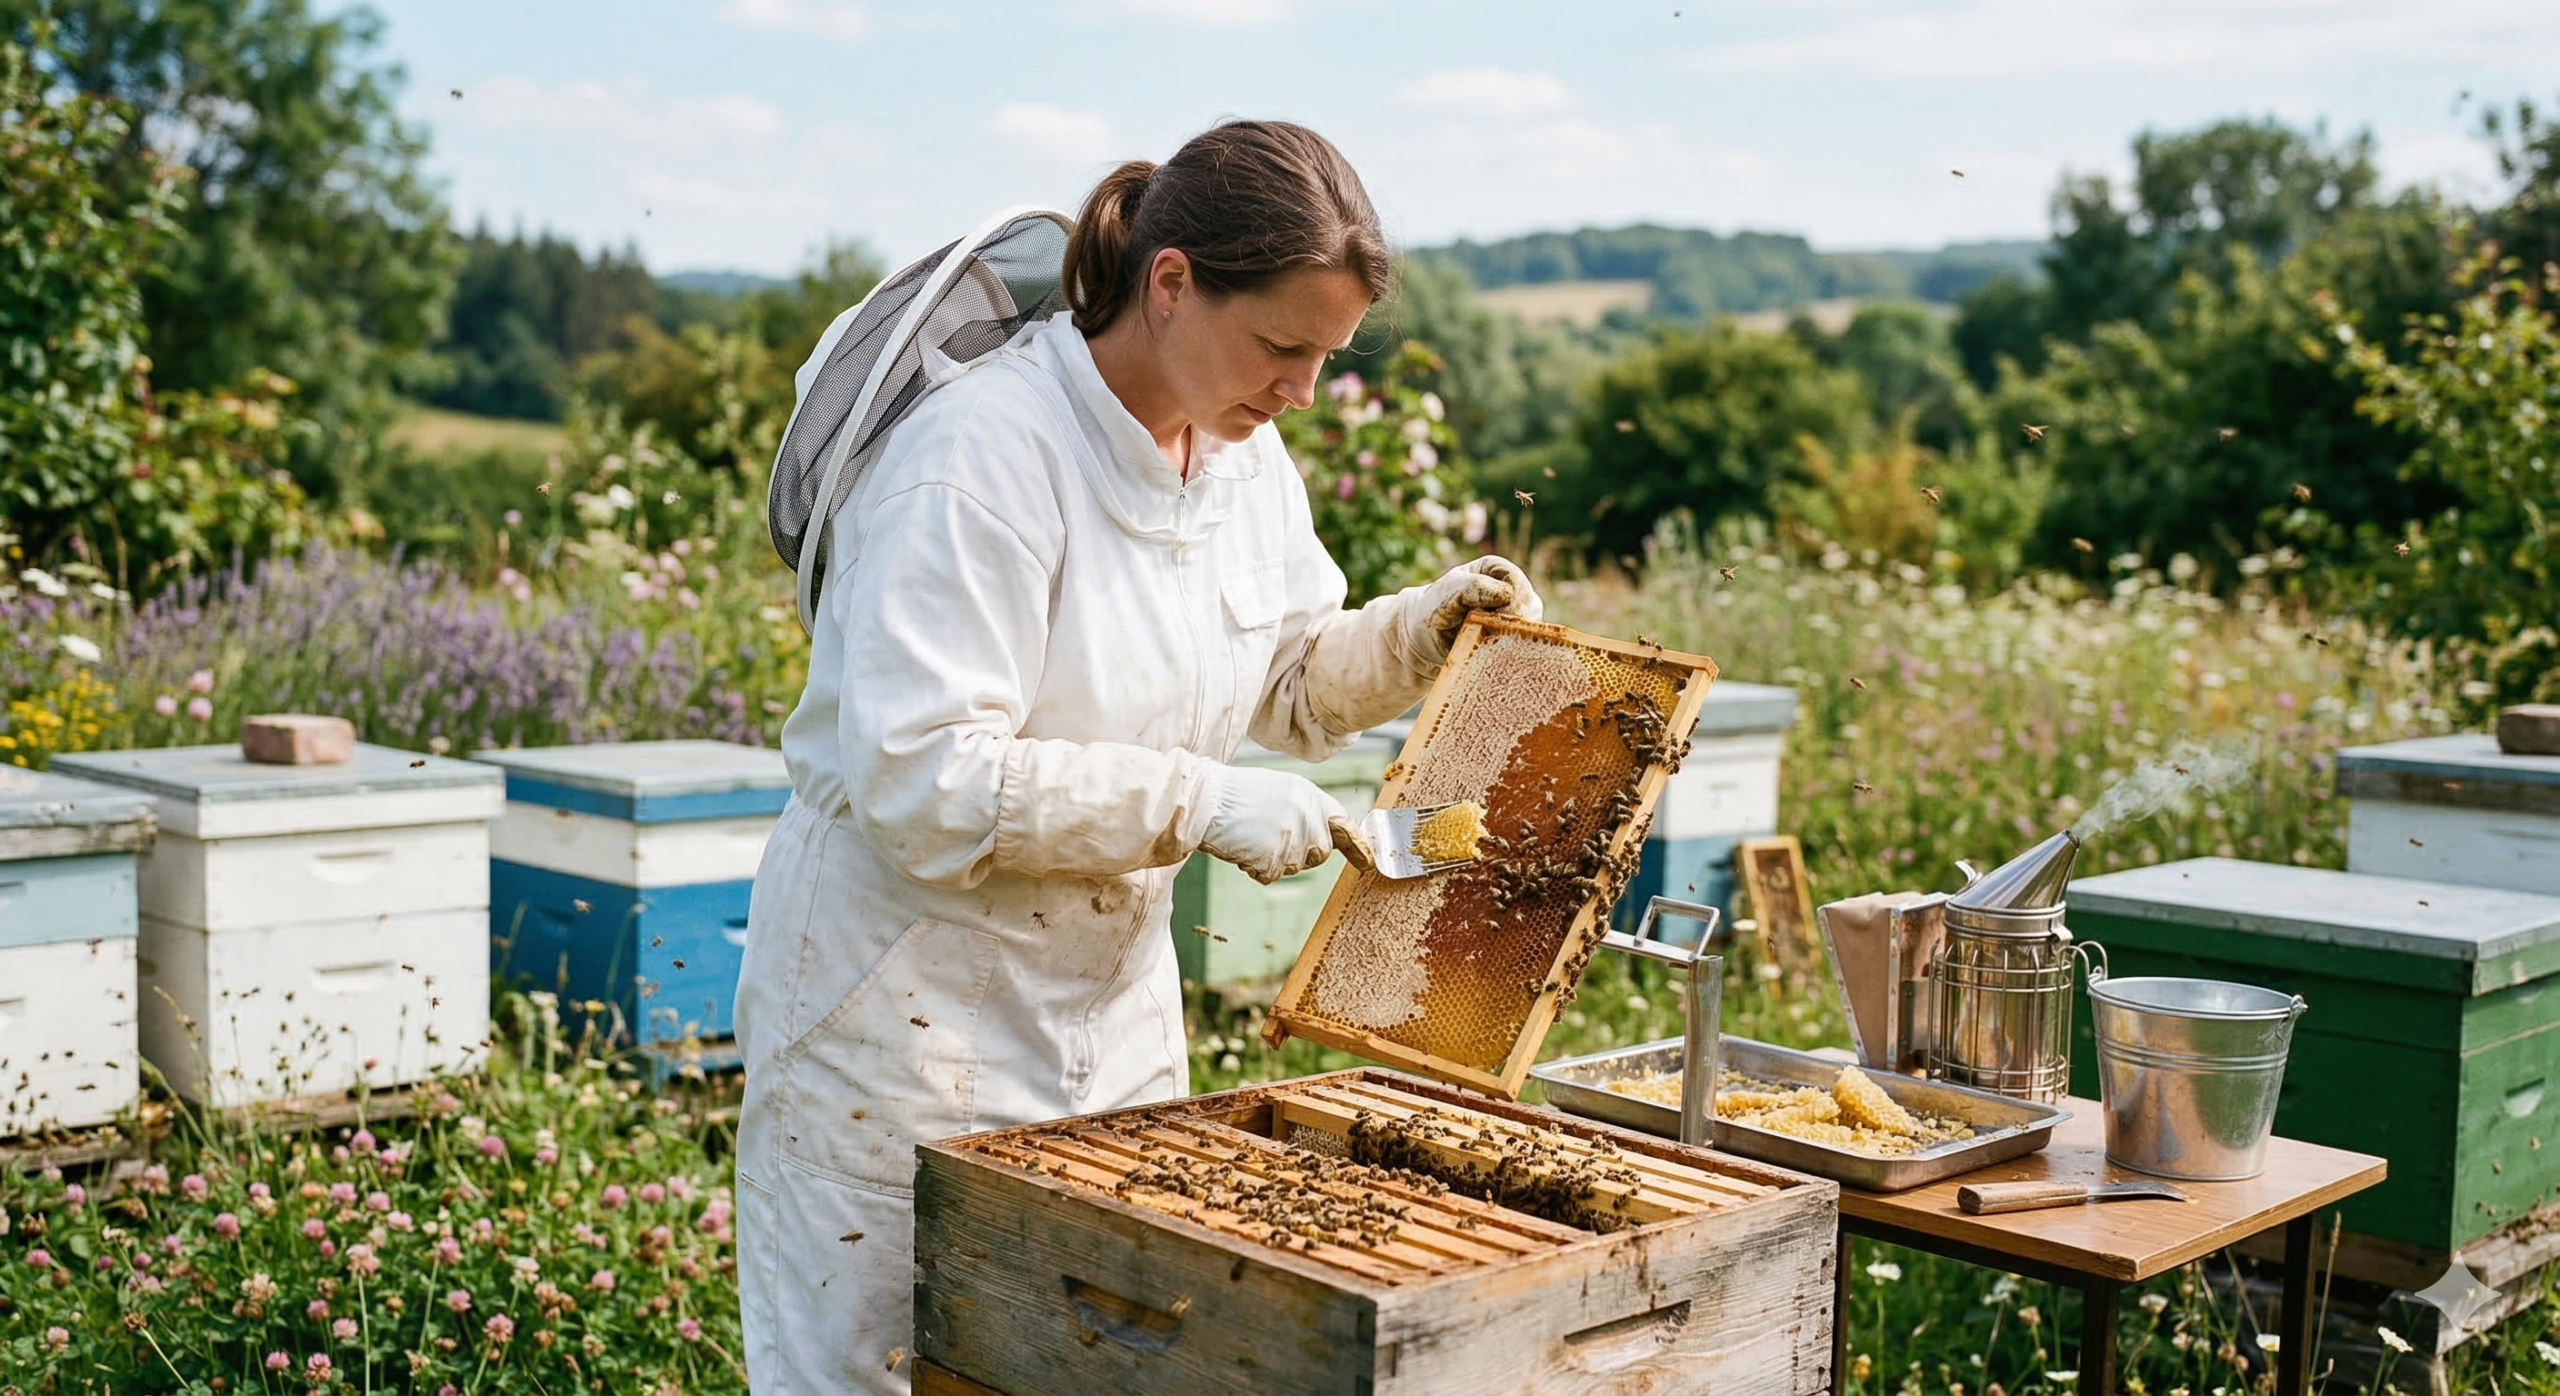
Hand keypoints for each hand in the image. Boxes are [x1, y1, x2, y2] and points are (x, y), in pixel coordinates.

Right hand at [1200, 766, 1347, 884]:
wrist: (1205, 800)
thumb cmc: (1235, 794)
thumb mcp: (1278, 789)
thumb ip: (1303, 809)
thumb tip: (1320, 834)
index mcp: (1309, 795)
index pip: (1343, 824)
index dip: (1357, 846)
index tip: (1368, 863)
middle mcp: (1307, 815)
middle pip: (1319, 853)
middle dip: (1299, 854)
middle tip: (1268, 837)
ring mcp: (1293, 838)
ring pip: (1293, 866)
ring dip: (1272, 859)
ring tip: (1249, 835)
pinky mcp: (1275, 858)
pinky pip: (1270, 875)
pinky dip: (1254, 868)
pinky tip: (1241, 847)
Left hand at [1408, 555, 1542, 665]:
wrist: (1424, 638)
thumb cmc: (1433, 608)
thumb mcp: (1447, 593)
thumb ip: (1473, 587)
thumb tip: (1507, 594)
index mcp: (1496, 570)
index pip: (1517, 583)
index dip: (1509, 602)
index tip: (1487, 618)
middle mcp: (1511, 589)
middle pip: (1530, 605)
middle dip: (1510, 621)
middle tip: (1484, 632)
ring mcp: (1516, 613)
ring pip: (1532, 626)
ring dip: (1511, 637)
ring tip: (1485, 641)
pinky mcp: (1514, 636)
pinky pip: (1526, 643)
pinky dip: (1511, 649)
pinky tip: (1492, 651)